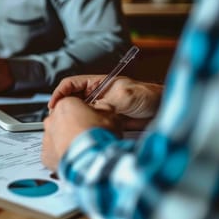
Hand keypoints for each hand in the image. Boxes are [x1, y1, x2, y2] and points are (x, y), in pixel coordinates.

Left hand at [42, 97, 117, 170]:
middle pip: (61, 120)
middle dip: (72, 127)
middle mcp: (52, 120)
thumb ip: (104, 109)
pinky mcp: (46, 154)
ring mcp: (47, 137)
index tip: (91, 119)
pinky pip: (53, 153)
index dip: (83, 112)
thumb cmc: (99, 137)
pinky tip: (74, 158)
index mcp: (65, 105)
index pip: (72, 104)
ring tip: (81, 149)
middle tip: (86, 135)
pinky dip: (61, 155)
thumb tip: (103, 109)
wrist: (92, 159)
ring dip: (65, 141)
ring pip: (55, 137)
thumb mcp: (111, 116)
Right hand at [48, 75, 163, 129]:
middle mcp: (96, 96)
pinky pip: (90, 124)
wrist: (164, 111)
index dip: (60, 94)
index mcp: (97, 84)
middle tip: (58, 120)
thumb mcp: (124, 95)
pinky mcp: (105, 122)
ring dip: (74, 120)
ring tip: (68, 128)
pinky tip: (83, 134)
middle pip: (72, 101)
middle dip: (63, 110)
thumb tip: (86, 110)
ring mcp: (100, 109)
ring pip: (80, 114)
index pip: (70, 85)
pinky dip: (85, 129)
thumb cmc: (148, 96)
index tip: (54, 105)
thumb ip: (103, 101)